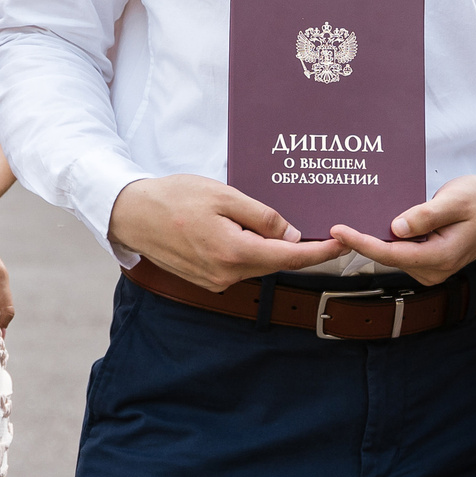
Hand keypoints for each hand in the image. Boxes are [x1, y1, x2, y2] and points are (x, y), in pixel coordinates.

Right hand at [107, 175, 344, 291]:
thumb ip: (261, 217)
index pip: (290, 256)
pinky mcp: (207, 279)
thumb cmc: (174, 198)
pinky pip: (241, 266)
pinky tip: (250, 231)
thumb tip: (291, 234)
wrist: (132, 215)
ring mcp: (216, 281)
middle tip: (322, 228)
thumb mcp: (223, 196)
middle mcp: (227, 275)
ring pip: (259, 264)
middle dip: (300, 248)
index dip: (321, 252)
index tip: (343, 243)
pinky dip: (252, 251)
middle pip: (277, 262)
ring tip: (282, 224)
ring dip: (273, 247)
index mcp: (234, 253)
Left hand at [331, 175, 475, 287]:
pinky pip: (402, 251)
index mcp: (441, 256)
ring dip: (375, 238)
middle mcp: (434, 269)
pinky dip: (388, 239)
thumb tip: (396, 228)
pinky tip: (377, 223)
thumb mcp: (456, 201)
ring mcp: (431, 268)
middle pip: (388, 256)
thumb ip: (426, 215)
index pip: (392, 254)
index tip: (338, 231)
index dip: (362, 243)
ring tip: (352, 219)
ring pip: (393, 255)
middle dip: (363, 240)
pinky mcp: (429, 262)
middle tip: (336, 221)